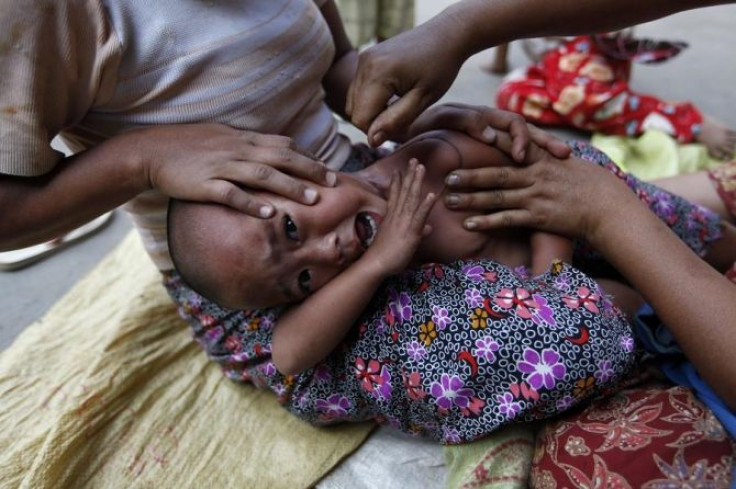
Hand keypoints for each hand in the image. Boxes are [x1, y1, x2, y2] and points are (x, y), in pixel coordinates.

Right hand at [132, 123, 335, 217]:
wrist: (149, 151)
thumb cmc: (187, 146)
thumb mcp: (222, 137)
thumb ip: (248, 143)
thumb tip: (275, 149)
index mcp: (242, 139)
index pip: (284, 145)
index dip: (308, 157)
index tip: (328, 168)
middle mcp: (237, 149)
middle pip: (281, 157)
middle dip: (310, 170)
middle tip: (333, 183)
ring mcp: (221, 166)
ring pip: (262, 174)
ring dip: (289, 186)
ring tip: (312, 199)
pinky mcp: (205, 184)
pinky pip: (232, 193)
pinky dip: (252, 202)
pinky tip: (269, 212)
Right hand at [346, 19, 464, 144]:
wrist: (445, 36)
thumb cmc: (440, 68)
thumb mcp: (422, 100)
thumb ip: (396, 121)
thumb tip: (371, 141)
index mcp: (378, 74)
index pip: (361, 119)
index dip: (379, 130)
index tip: (402, 125)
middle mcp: (364, 64)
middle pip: (355, 112)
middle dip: (375, 121)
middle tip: (403, 115)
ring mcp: (362, 59)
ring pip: (354, 102)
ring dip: (372, 111)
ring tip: (398, 105)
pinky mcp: (365, 58)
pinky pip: (358, 90)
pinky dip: (371, 99)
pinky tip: (392, 95)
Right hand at [363, 159, 436, 275]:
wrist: (375, 264)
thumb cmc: (385, 256)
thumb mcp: (400, 241)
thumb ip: (415, 231)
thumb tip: (428, 228)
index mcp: (392, 217)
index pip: (395, 195)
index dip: (398, 182)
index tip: (399, 169)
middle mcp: (397, 216)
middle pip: (404, 191)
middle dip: (410, 174)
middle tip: (414, 159)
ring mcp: (403, 222)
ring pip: (411, 198)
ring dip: (416, 182)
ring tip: (421, 167)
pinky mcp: (411, 232)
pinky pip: (419, 216)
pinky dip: (425, 205)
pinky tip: (431, 194)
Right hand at [405, 103, 570, 160]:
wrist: (399, 141)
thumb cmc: (433, 158)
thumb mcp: (468, 166)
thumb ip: (490, 173)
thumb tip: (521, 186)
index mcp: (490, 131)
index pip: (525, 134)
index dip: (545, 144)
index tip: (566, 158)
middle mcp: (482, 120)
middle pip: (520, 125)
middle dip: (542, 139)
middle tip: (563, 154)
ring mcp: (465, 116)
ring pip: (499, 119)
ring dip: (514, 134)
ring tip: (524, 155)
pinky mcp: (446, 116)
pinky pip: (464, 119)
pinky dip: (477, 126)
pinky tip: (489, 138)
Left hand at [444, 131, 638, 243]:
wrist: (607, 206)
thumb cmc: (588, 183)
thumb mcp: (564, 163)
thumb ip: (541, 157)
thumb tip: (524, 151)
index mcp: (541, 159)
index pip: (510, 146)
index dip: (488, 142)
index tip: (466, 138)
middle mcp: (535, 175)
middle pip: (496, 174)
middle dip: (470, 175)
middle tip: (447, 176)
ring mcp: (536, 196)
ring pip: (497, 196)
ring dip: (471, 199)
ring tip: (449, 200)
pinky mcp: (539, 217)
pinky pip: (508, 219)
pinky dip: (488, 221)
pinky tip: (469, 224)